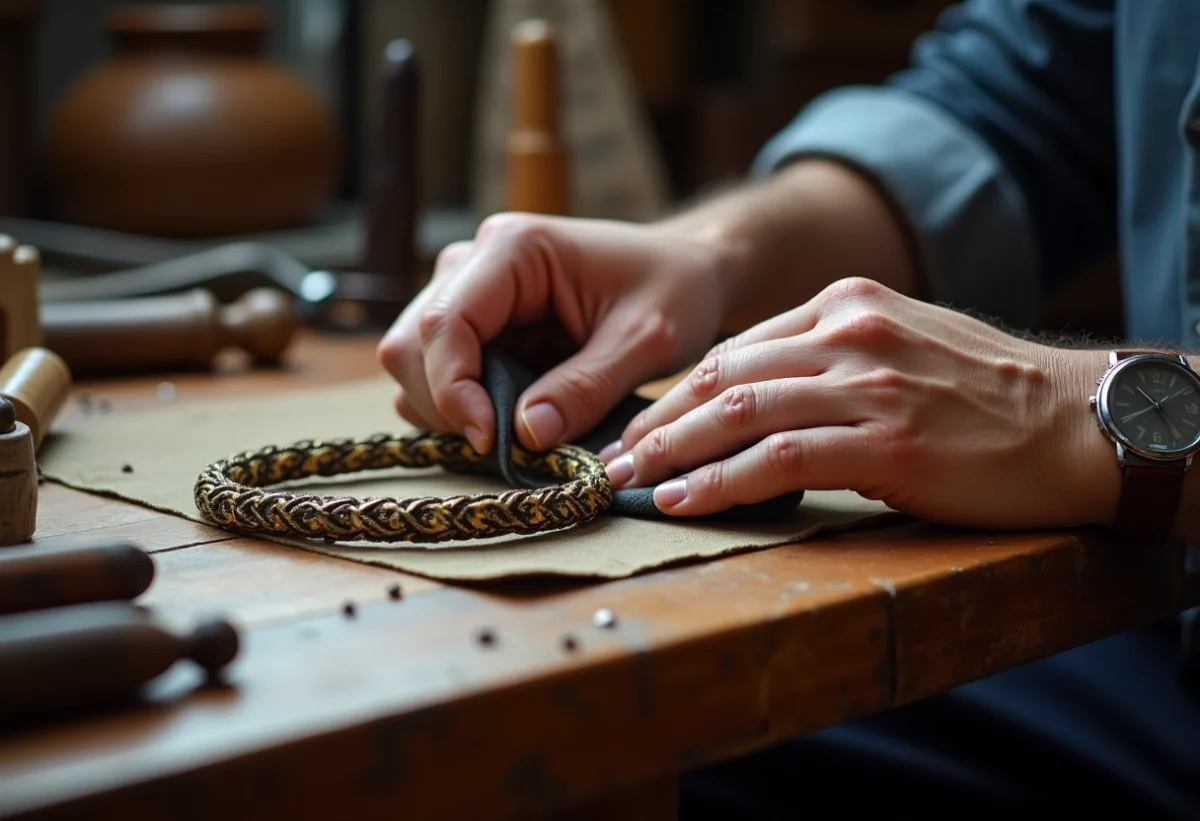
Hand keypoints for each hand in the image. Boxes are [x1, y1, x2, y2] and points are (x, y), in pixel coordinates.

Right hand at [376, 212, 726, 453]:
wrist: (687, 270)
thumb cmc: (674, 290)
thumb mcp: (647, 343)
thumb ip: (587, 388)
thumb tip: (526, 434)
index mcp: (513, 249)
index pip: (444, 324)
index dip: (453, 390)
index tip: (490, 441)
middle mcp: (475, 261)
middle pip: (411, 344)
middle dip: (446, 405)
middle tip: (505, 445)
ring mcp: (469, 290)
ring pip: (416, 363)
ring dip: (452, 409)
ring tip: (518, 429)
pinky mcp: (476, 322)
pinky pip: (440, 373)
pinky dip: (466, 406)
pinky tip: (515, 416)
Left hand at [602, 277, 1120, 530]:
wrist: (1072, 421)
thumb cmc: (985, 393)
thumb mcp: (902, 343)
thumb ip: (829, 356)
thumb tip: (754, 395)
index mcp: (846, 303)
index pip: (736, 348)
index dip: (677, 391)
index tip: (641, 425)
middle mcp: (848, 331)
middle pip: (722, 373)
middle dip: (657, 420)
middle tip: (612, 457)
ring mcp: (866, 382)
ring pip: (737, 411)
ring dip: (671, 451)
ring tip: (628, 482)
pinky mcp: (884, 437)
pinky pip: (777, 458)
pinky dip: (719, 481)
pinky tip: (682, 499)